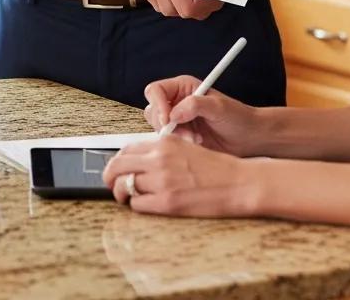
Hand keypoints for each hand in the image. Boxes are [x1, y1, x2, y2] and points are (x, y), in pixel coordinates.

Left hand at [102, 135, 255, 216]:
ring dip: (123, 194)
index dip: (117, 161)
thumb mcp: (186, 148)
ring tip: (127, 198)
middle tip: (111, 185)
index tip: (117, 169)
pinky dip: (136, 206)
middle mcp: (160, 159)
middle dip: (109, 177)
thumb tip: (140, 162)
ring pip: (125, 186)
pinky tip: (144, 205)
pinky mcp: (169, 203)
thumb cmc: (217, 168)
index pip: (126, 149)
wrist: (240, 183)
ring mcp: (163, 181)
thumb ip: (161, 152)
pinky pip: (138, 204)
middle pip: (117, 166)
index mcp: (164, 143)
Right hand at [143, 75, 258, 155]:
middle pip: (153, 110)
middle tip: (183, 132)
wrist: (249, 138)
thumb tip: (174, 113)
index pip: (156, 90)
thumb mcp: (218, 107)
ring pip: (158, 127)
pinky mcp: (181, 137)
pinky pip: (168, 141)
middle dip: (166, 124)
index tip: (167, 119)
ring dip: (174, 136)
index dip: (158, 104)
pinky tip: (196, 144)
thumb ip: (195, 105)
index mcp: (183, 87)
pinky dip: (178, 144)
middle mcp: (177, 102)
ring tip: (195, 139)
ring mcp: (178, 120)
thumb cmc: (238, 117)